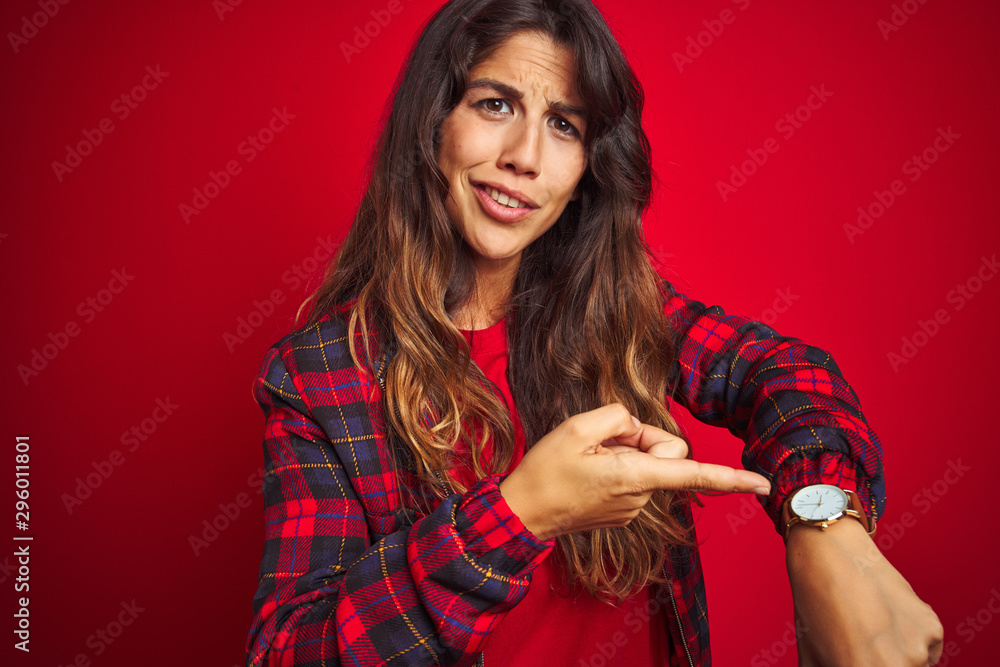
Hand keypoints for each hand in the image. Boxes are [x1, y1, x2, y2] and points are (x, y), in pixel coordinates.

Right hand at [498, 403, 770, 540]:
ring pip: (649, 463)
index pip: (692, 473)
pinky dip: (619, 467)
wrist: (522, 512)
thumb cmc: (545, 470)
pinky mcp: (624, 511)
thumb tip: (636, 426)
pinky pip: (636, 476)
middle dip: (644, 438)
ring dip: (627, 453)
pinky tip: (590, 472)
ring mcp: (633, 508)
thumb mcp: (576, 427)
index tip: (764, 485)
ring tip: (590, 460)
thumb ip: (618, 416)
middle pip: (667, 452)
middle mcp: (641, 497)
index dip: (731, 477)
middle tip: (604, 440)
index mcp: (635, 476)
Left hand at [787, 518, 943, 665]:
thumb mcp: (812, 656)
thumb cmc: (816, 603)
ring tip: (869, 629)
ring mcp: (918, 649)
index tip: (857, 660)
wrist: (830, 553)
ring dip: (896, 658)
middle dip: (876, 664)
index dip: (858, 665)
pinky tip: (886, 617)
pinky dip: (910, 640)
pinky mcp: (932, 629)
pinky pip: (926, 650)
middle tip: (862, 647)